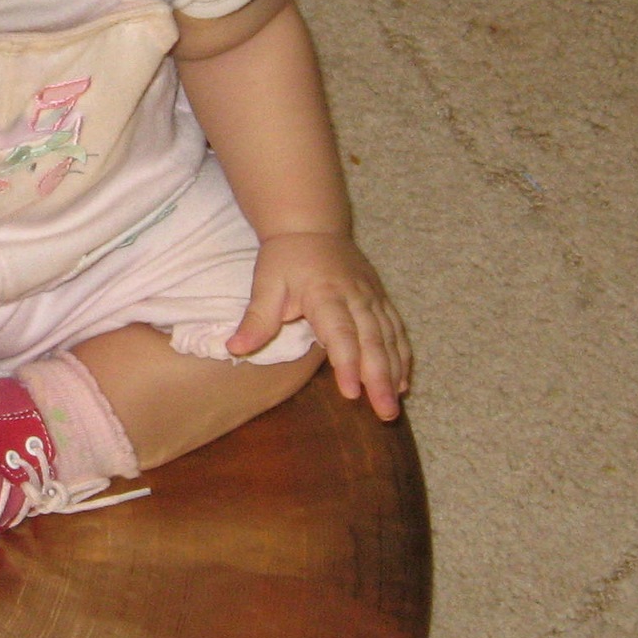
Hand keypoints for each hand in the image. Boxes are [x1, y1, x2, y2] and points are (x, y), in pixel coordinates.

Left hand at [228, 231, 412, 420]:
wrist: (313, 225)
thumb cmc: (287, 258)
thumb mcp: (266, 283)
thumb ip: (256, 318)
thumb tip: (234, 348)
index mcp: (326, 293)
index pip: (340, 333)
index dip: (347, 363)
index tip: (350, 392)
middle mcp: (355, 297)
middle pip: (372, 341)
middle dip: (379, 379)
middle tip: (384, 412)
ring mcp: (372, 298)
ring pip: (389, 339)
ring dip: (394, 373)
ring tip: (393, 406)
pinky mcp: (380, 299)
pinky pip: (396, 330)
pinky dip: (401, 357)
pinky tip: (402, 382)